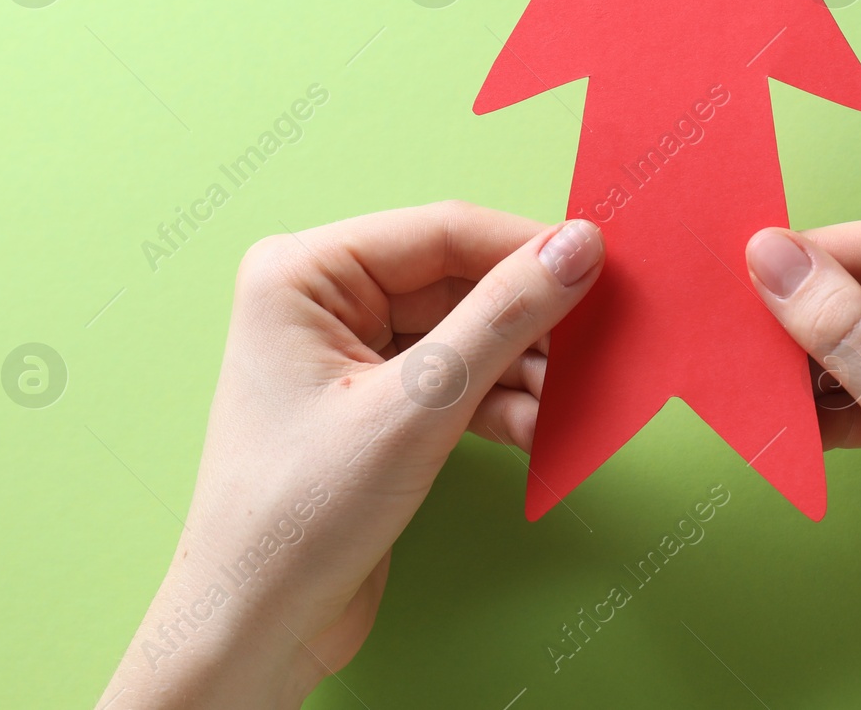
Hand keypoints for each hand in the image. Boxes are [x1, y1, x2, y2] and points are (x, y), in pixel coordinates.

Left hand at [99, 202, 603, 708]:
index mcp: (303, 273)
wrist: (257, 628)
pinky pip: (459, 378)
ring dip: (524, 367)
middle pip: (459, 281)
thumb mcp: (417, 407)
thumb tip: (576, 248)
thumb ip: (503, 319)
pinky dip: (503, 402)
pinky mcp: (379, 403)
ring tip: (573, 398)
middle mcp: (323, 300)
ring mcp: (351, 353)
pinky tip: (541, 429)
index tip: (603, 263)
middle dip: (531, 318)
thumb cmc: (297, 517)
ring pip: (468, 333)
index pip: (440, 232)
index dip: (526, 246)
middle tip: (602, 338)